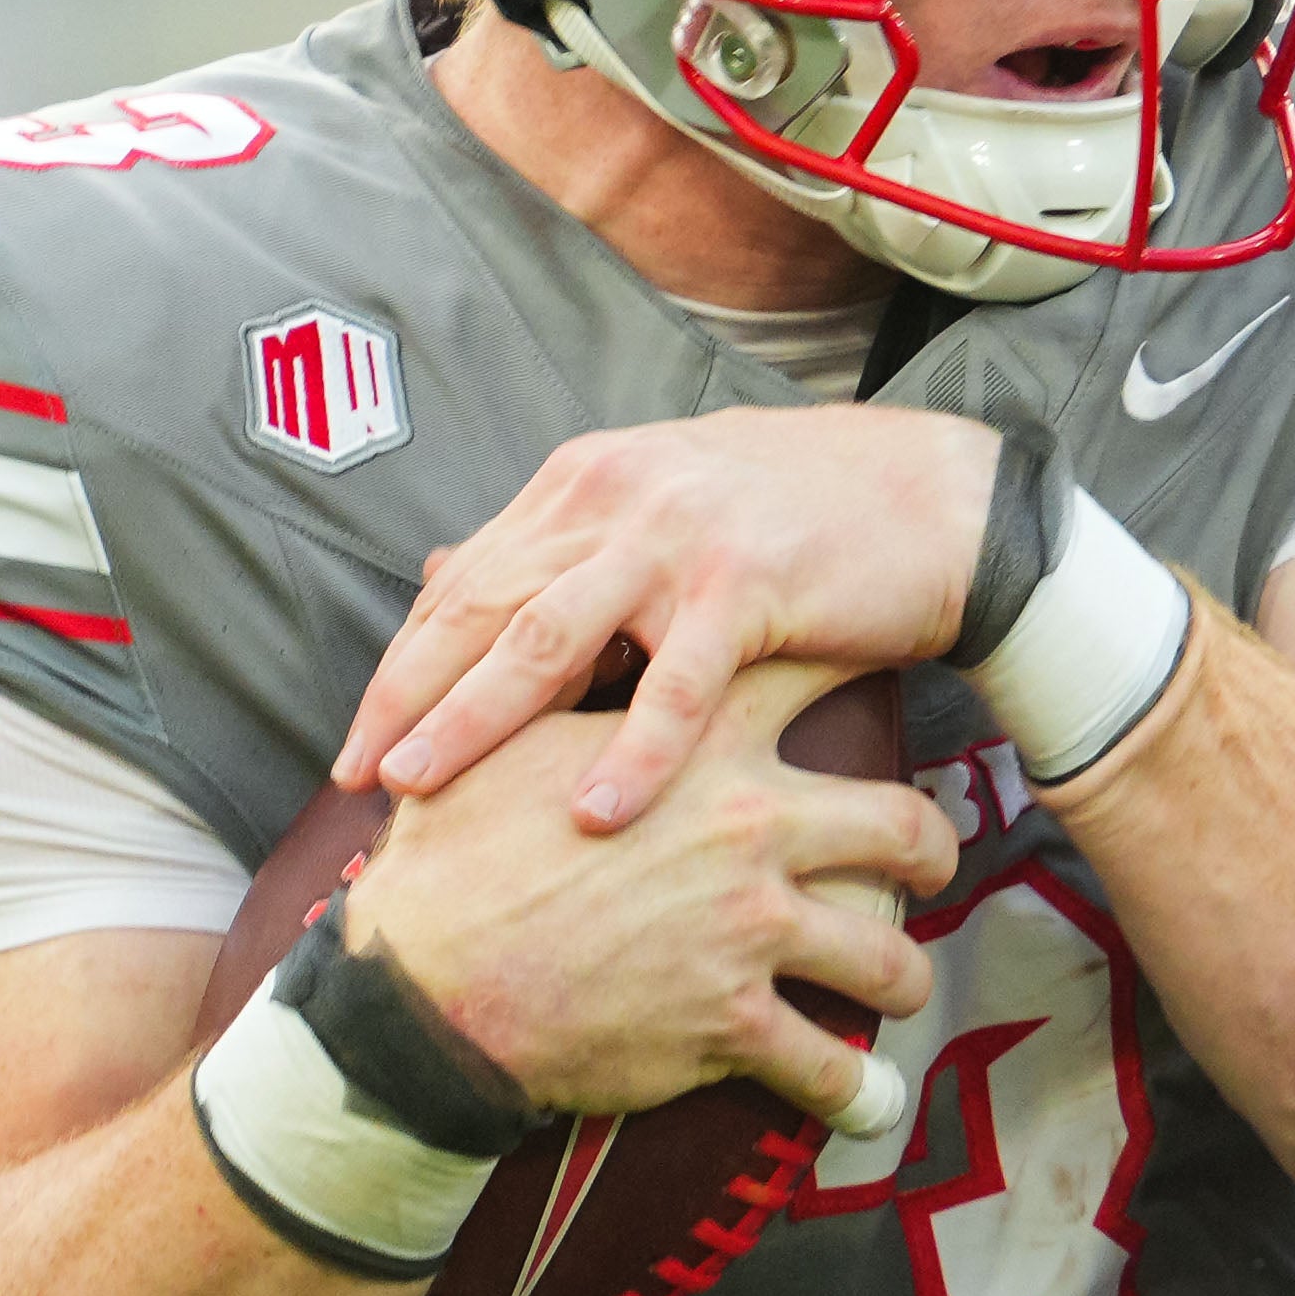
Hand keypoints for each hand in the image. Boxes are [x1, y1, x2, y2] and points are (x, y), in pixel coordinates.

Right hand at [337, 661, 953, 1126]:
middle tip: (932, 861)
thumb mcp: (491, 744)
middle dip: (931, 850)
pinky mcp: (732, 1022)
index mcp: (698, 751)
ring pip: (883, 953)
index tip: (898, 657)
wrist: (420, 985)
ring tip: (903, 986)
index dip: (861, 662)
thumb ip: (526, 670)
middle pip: (899, 825)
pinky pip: (826, 1066)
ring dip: (903, 978)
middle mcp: (747, 832)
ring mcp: (749, 929)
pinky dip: (855, 1094)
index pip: (808, 681)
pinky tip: (874, 1106)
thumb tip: (456, 566)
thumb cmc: (450, 862)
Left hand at [338, 403, 1000, 827]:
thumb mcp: (664, 508)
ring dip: (477, 719)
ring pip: (548, 637)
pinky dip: (633, 753)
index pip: (465, 582)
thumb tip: (447, 580)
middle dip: (408, 697)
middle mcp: (614, 497)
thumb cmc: (802, 519)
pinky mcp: (749, 583)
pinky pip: (676, 684)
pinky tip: (597, 813)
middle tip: (358, 777)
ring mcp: (677, 537)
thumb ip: (564, 547)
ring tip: (425, 786)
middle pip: (480, 607)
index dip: (404, 665)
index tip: (362, 744)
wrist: (936, 498)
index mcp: (584, 482)